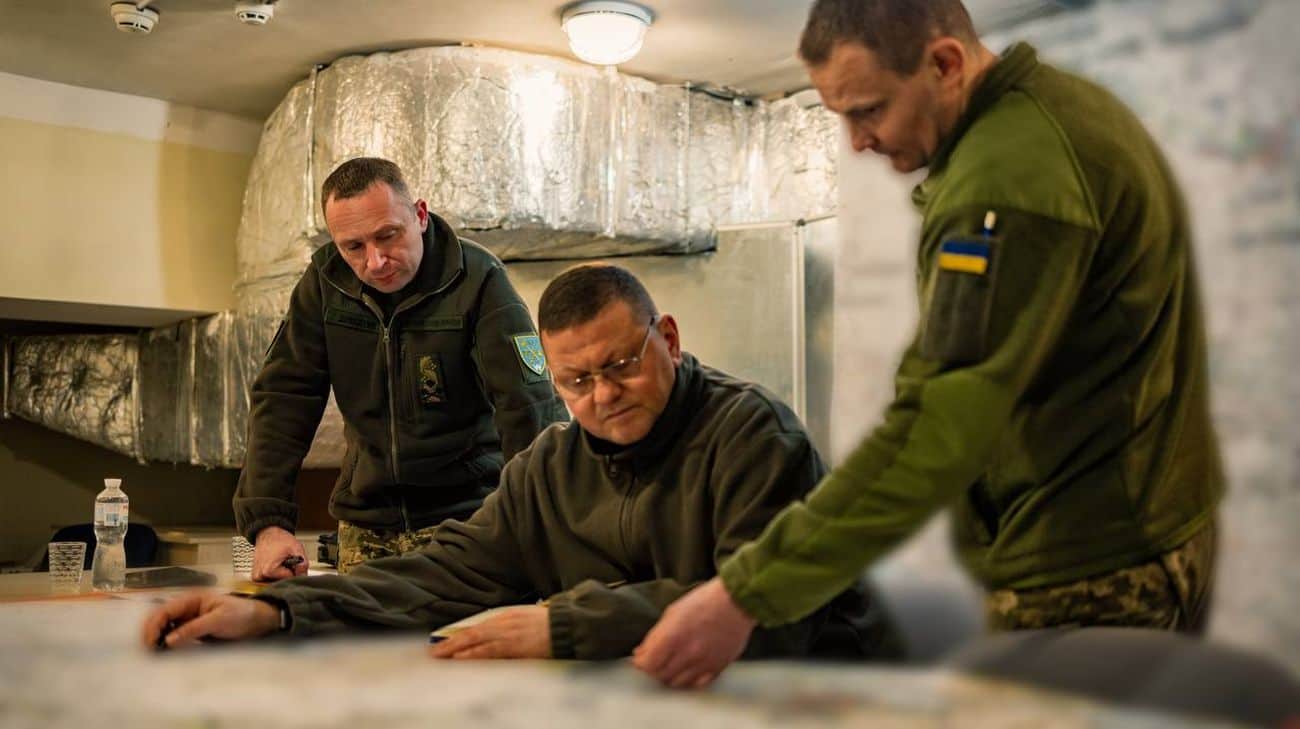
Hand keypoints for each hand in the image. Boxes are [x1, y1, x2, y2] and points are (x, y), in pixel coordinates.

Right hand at [139, 591, 280, 649]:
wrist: (258, 621)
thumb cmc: (241, 615)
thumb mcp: (218, 620)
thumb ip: (194, 628)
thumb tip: (169, 641)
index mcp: (191, 599)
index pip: (164, 611)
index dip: (153, 626)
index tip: (150, 643)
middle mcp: (186, 608)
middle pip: (159, 618)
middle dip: (150, 633)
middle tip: (148, 651)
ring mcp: (188, 619)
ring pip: (164, 628)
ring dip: (156, 639)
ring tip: (153, 654)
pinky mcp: (191, 630)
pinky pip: (174, 636)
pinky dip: (166, 644)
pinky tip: (164, 654)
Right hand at [252, 526, 307, 581]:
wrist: (268, 533)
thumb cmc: (280, 539)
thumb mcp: (296, 548)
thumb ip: (303, 563)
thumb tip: (303, 576)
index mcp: (268, 571)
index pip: (289, 579)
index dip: (294, 570)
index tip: (291, 560)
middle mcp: (260, 576)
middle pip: (282, 582)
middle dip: (287, 572)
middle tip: (285, 559)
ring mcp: (257, 577)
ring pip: (276, 582)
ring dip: (281, 574)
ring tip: (279, 560)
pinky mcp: (256, 576)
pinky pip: (270, 579)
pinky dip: (275, 573)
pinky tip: (275, 563)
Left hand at [428, 606, 551, 659]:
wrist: (566, 624)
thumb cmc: (549, 624)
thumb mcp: (525, 619)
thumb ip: (509, 627)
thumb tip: (495, 637)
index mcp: (505, 616)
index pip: (475, 628)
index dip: (458, 637)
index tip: (444, 645)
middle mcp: (502, 623)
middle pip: (470, 634)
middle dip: (450, 644)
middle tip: (432, 653)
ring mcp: (507, 634)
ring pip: (475, 642)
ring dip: (455, 650)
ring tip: (439, 657)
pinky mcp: (514, 645)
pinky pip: (489, 651)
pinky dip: (473, 654)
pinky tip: (461, 659)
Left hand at [632, 577, 755, 688]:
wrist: (737, 602)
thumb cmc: (704, 601)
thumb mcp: (673, 612)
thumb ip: (655, 636)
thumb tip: (641, 653)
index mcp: (672, 636)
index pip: (648, 664)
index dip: (641, 663)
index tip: (641, 659)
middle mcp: (687, 653)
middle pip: (661, 676)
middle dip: (654, 669)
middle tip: (655, 661)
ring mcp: (704, 663)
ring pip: (678, 683)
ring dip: (671, 676)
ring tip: (672, 664)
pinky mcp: (718, 667)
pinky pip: (698, 683)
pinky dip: (689, 679)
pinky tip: (688, 669)